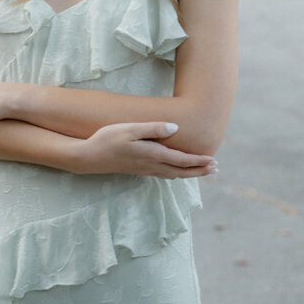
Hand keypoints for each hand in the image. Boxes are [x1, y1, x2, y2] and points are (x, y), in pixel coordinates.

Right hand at [76, 122, 217, 177]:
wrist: (88, 157)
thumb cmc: (108, 139)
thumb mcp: (131, 129)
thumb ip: (153, 128)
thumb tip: (176, 128)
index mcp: (152, 155)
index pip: (182, 161)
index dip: (199, 162)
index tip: (213, 161)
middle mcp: (151, 165)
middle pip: (181, 172)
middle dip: (199, 171)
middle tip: (215, 168)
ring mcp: (145, 170)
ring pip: (173, 175)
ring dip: (189, 173)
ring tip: (201, 170)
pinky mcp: (138, 170)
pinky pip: (164, 174)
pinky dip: (176, 173)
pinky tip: (176, 170)